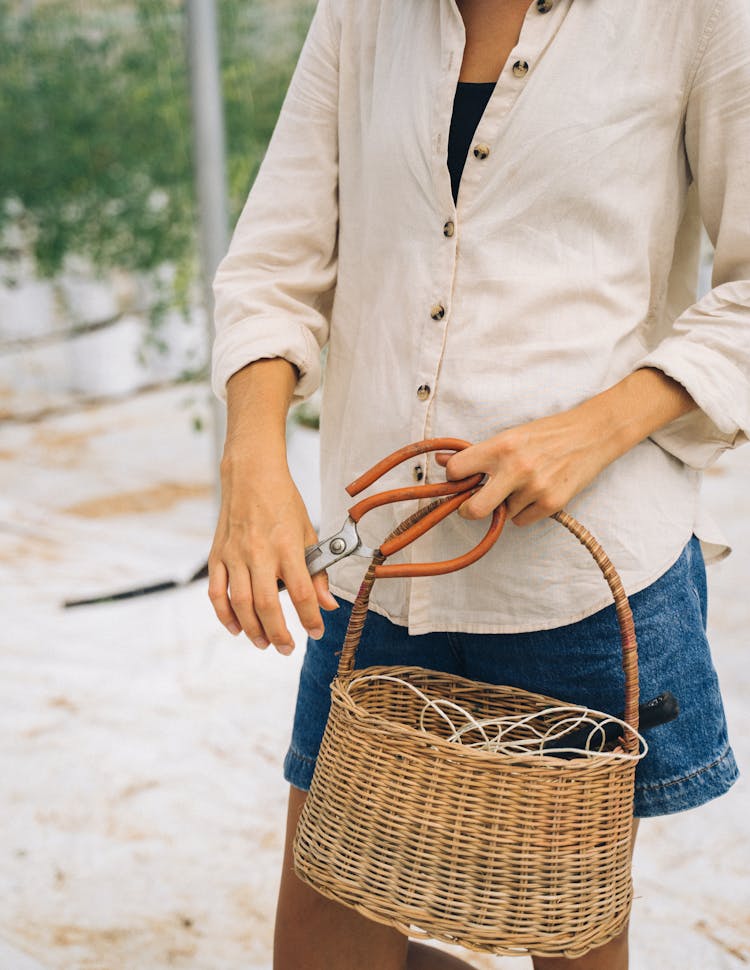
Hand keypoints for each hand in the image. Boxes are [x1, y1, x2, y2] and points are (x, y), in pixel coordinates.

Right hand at [208, 447, 337, 654]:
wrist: (250, 476)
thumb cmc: (283, 502)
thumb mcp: (308, 532)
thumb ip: (317, 572)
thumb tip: (327, 605)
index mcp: (287, 546)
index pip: (301, 592)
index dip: (310, 618)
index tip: (316, 632)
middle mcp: (259, 552)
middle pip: (267, 605)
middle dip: (279, 633)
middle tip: (286, 649)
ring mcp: (235, 555)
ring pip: (241, 603)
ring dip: (253, 630)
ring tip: (265, 643)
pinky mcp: (218, 555)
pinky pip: (217, 592)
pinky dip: (224, 614)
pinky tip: (236, 628)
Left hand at [435, 409, 610, 526]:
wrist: (592, 434)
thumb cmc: (548, 433)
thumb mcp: (510, 434)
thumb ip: (477, 452)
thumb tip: (441, 461)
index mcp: (500, 446)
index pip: (456, 471)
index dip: (455, 478)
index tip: (461, 480)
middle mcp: (516, 468)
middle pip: (474, 509)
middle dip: (468, 510)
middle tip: (472, 505)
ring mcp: (535, 488)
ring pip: (502, 514)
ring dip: (507, 505)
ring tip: (523, 485)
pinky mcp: (552, 503)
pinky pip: (522, 521)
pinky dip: (525, 512)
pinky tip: (536, 492)